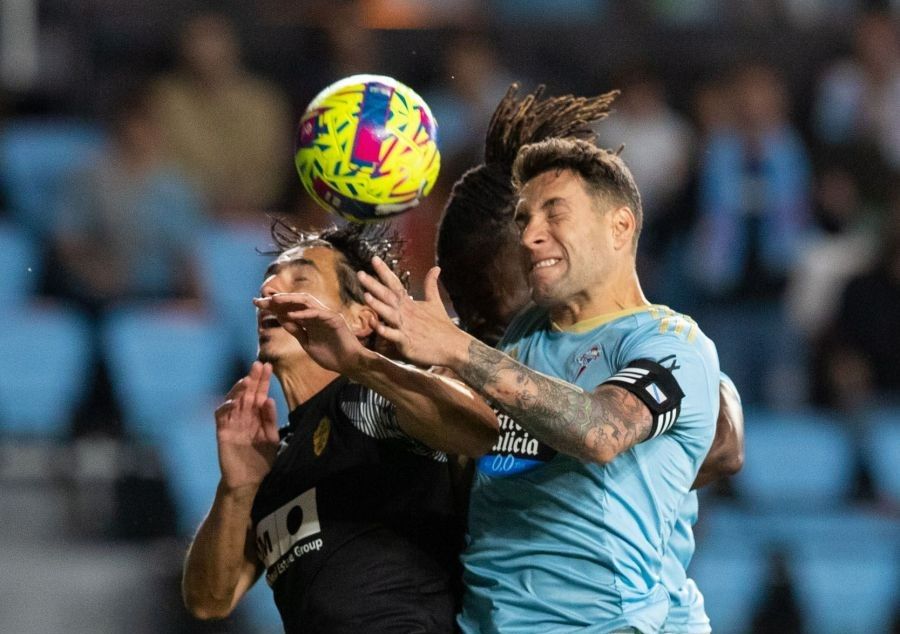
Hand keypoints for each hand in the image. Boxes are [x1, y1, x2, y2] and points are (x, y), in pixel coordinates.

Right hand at [215, 361, 278, 491]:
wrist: (248, 481)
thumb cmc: (261, 460)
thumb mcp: (271, 438)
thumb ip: (270, 420)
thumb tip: (268, 399)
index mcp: (257, 416)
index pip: (260, 394)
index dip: (263, 381)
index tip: (268, 366)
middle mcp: (244, 416)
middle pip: (247, 394)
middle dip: (252, 379)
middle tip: (258, 365)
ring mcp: (233, 423)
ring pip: (233, 401)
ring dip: (239, 390)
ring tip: (247, 380)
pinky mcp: (223, 432)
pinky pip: (221, 416)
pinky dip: (225, 408)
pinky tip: (234, 402)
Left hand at [252, 292, 364, 372]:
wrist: (349, 365)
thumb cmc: (330, 356)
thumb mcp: (307, 343)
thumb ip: (296, 330)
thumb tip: (281, 318)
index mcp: (310, 320)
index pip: (289, 308)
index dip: (273, 305)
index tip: (257, 303)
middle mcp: (317, 314)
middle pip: (295, 302)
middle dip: (277, 300)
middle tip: (260, 300)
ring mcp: (326, 315)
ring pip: (306, 302)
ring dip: (290, 300)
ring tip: (274, 300)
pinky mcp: (335, 320)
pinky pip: (318, 313)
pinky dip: (304, 314)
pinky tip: (291, 315)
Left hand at [357, 257, 469, 368]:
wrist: (453, 346)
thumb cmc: (442, 326)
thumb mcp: (435, 302)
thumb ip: (431, 285)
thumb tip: (436, 268)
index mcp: (410, 303)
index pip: (395, 284)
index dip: (384, 272)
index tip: (374, 259)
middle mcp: (406, 313)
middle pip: (388, 296)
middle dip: (374, 285)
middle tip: (360, 274)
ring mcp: (406, 327)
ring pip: (389, 314)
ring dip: (378, 305)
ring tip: (366, 295)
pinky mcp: (407, 342)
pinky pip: (395, 336)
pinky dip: (386, 331)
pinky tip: (377, 327)